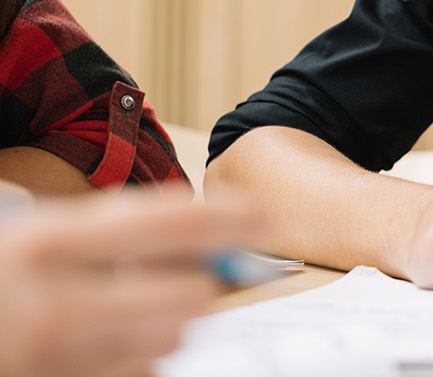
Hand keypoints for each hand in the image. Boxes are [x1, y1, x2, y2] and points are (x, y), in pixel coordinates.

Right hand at [0, 188, 258, 376]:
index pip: (161, 223)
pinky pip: (136, 376)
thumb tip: (197, 228)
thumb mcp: (27, 234)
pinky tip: (112, 340)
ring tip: (141, 304)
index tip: (261, 214)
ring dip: (172, 322)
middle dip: (199, 279)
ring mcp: (49, 361)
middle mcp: (50, 306)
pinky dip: (139, 359)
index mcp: (39, 245)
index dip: (222, 217)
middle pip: (184, 295)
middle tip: (198, 269)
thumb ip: (99, 231)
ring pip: (167, 342)